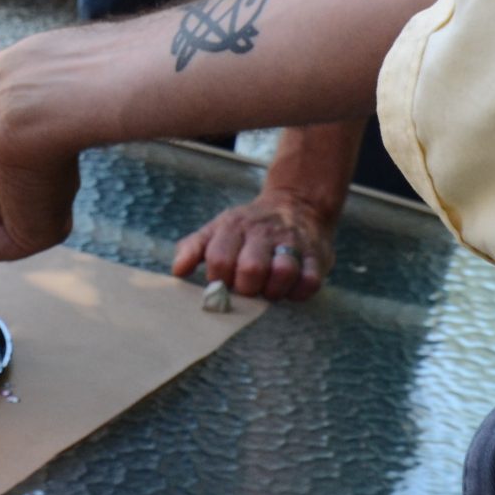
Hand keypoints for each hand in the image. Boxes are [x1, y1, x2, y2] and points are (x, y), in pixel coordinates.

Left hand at [169, 186, 339, 300]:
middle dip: (245, 289)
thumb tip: (177, 271)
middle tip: (246, 290)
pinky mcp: (316, 256)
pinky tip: (289, 289)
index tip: (221, 285)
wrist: (297, 203)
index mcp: (234, 226)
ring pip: (283, 272)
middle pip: (251, 269)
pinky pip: (309, 281)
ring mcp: (292, 243)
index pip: (219, 259)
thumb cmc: (250, 226)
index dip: (217, 281)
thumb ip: (193, 247)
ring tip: (268, 290)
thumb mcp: (218, 228)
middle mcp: (263, 232)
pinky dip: (298, 292)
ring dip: (273, 291)